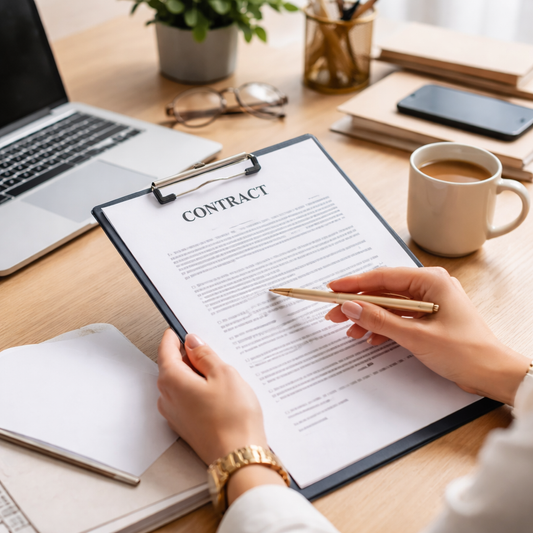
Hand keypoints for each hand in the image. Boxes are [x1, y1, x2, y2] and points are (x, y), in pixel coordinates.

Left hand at [157, 330, 284, 503]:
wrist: (238, 456)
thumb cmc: (232, 418)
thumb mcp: (223, 374)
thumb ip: (204, 355)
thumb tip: (193, 342)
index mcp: (172, 380)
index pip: (166, 350)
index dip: (174, 337)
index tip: (179, 329)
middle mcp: (167, 398)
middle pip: (171, 367)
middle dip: (187, 356)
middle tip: (208, 349)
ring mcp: (174, 414)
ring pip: (179, 384)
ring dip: (194, 374)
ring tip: (219, 373)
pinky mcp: (185, 426)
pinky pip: (186, 399)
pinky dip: (197, 390)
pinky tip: (217, 392)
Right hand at [326, 267, 529, 405]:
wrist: (491, 374)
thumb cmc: (466, 352)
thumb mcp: (416, 336)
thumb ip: (380, 320)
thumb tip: (351, 307)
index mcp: (431, 281)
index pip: (383, 277)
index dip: (354, 284)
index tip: (333, 289)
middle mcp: (429, 286)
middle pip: (384, 291)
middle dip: (358, 304)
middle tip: (334, 313)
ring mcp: (429, 301)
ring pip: (389, 305)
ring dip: (369, 317)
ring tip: (351, 330)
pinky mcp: (429, 317)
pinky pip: (399, 316)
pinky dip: (384, 326)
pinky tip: (372, 338)